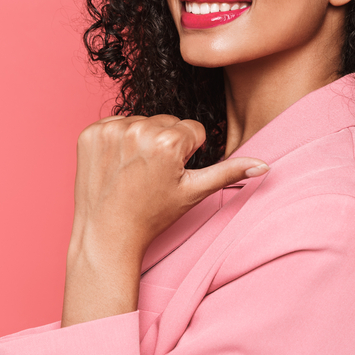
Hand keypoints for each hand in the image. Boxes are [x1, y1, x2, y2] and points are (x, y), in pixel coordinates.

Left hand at [62, 114, 266, 325]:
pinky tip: (117, 164)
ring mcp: (111, 130)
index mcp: (169, 141)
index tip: (170, 174)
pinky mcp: (90, 132)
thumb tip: (264, 165)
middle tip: (152, 174)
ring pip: (142, 121)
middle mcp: (139, 129)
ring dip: (141, 140)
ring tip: (133, 171)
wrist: (106, 233)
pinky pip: (116, 124)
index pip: (193, 130)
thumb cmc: (152, 215)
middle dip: (165, 143)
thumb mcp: (195, 192)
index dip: (187, 154)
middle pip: (168, 122)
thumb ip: (230, 172)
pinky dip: (117, 140)